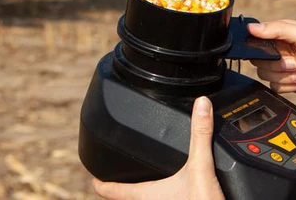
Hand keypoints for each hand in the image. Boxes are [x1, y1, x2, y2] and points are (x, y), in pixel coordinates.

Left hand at [92, 96, 224, 199]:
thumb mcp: (201, 167)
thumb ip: (200, 135)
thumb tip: (201, 105)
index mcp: (148, 195)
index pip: (114, 190)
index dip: (101, 184)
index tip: (93, 179)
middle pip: (130, 198)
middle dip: (124, 189)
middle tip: (117, 178)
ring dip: (146, 194)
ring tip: (145, 183)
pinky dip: (167, 195)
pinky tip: (177, 191)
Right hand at [248, 20, 295, 107]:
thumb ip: (279, 29)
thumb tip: (252, 27)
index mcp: (287, 32)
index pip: (260, 36)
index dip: (261, 46)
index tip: (274, 53)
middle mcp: (284, 49)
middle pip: (259, 58)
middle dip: (276, 64)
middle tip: (294, 64)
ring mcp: (287, 67)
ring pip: (265, 74)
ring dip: (285, 77)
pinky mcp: (290, 83)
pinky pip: (275, 87)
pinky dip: (289, 86)